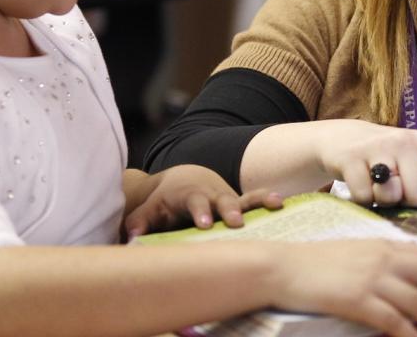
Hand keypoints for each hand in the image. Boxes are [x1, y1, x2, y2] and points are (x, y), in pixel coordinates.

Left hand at [123, 165, 280, 238]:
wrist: (186, 179)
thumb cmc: (166, 200)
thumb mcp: (152, 208)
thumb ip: (142, 221)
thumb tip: (131, 235)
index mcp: (190, 195)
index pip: (195, 203)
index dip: (200, 212)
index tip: (205, 224)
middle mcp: (212, 194)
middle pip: (222, 200)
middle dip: (229, 210)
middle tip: (236, 222)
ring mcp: (228, 198)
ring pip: (244, 198)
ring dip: (258, 201)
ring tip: (275, 203)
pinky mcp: (240, 204)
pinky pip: (256, 201)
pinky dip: (269, 200)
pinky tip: (285, 203)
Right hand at [265, 239, 416, 336]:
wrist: (282, 267)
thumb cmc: (314, 262)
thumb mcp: (354, 252)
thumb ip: (381, 260)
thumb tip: (405, 272)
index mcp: (383, 246)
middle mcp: (383, 259)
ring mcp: (372, 280)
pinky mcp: (358, 301)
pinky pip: (393, 323)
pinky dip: (412, 336)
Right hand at [316, 119, 416, 217]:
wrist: (340, 138)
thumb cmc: (385, 158)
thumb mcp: (412, 162)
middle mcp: (404, 141)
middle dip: (408, 201)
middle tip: (396, 188)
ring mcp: (377, 146)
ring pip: (392, 197)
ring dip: (384, 201)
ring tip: (377, 185)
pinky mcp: (351, 156)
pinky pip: (364, 196)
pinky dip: (362, 199)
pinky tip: (358, 183)